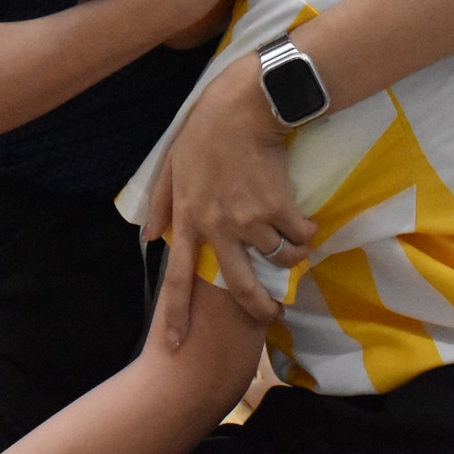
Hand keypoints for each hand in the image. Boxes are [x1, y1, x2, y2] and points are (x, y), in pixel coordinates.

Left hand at [143, 55, 314, 340]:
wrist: (244, 107)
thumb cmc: (205, 132)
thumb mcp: (171, 165)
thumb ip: (160, 203)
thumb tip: (147, 237)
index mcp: (189, 219)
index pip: (178, 278)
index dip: (176, 315)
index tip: (173, 346)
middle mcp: (218, 227)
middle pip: (238, 285)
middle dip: (258, 308)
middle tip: (271, 315)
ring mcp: (250, 219)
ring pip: (277, 259)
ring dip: (289, 257)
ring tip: (293, 247)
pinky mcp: (279, 207)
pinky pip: (300, 236)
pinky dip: (307, 235)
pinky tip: (306, 225)